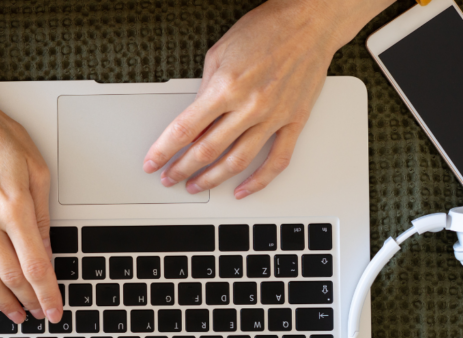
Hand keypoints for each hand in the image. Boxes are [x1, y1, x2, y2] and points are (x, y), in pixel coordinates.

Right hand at [0, 32, 62, 323]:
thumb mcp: (36, 168)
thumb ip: (43, 213)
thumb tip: (47, 246)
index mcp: (14, 206)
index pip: (35, 264)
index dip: (47, 293)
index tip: (54, 308)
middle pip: (11, 276)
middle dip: (29, 301)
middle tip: (40, 313)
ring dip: (1, 301)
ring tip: (16, 314)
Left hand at [143, 0, 393, 198]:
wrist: (309, 22)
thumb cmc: (266, 30)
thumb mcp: (220, 53)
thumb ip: (206, 89)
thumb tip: (196, 119)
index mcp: (226, 87)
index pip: (184, 129)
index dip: (164, 151)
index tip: (153, 162)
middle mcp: (250, 105)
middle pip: (206, 150)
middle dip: (182, 170)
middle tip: (169, 178)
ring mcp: (274, 116)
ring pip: (237, 162)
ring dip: (212, 179)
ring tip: (197, 186)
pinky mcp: (295, 121)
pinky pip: (277, 161)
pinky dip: (258, 181)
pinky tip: (243, 190)